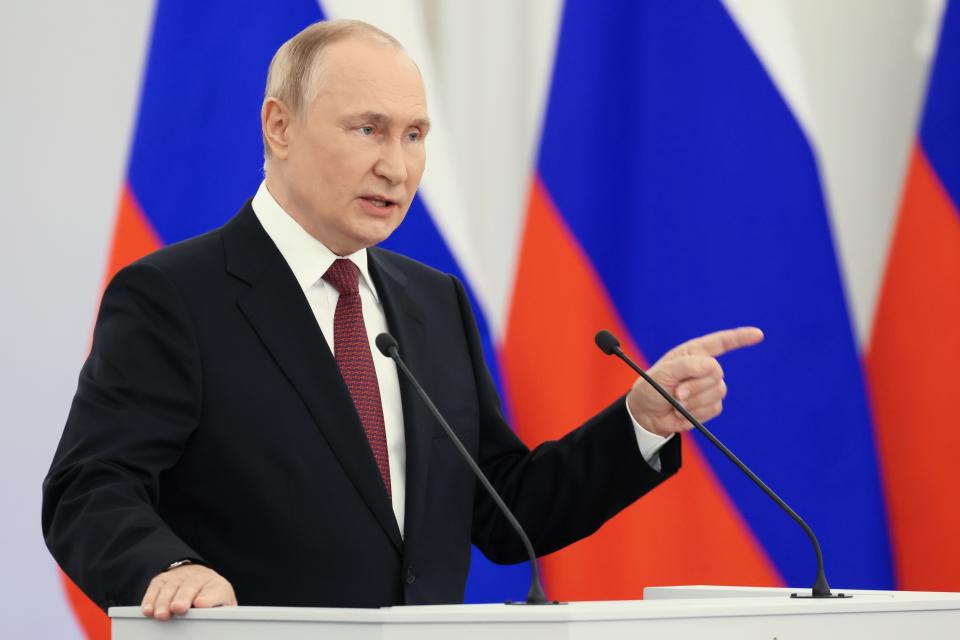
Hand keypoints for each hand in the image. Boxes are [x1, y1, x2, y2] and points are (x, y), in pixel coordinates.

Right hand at [140, 564, 236, 619]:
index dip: (208, 598)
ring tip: (162, 615)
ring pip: (170, 588)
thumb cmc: (210, 596)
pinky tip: (149, 610)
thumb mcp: (222, 604)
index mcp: (217, 586)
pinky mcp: (162, 579)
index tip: (201, 604)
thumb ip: (221, 612)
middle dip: (183, 598)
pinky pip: (155, 589)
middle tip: (179, 608)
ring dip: (164, 602)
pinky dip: (150, 600)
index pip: (215, 591)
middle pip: (190, 587)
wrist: (198, 575)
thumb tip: (218, 623)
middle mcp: (198, 578)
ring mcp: (179, 577)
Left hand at [627, 327, 763, 436]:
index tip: (758, 334)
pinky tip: (683, 412)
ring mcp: (709, 386)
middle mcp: (704, 367)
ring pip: (717, 392)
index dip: (740, 337)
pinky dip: (697, 412)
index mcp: (694, 353)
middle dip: (695, 385)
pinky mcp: (710, 405)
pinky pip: (714, 408)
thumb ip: (687, 366)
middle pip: (716, 373)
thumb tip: (712, 366)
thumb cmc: (651, 388)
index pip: (721, 342)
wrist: (647, 414)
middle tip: (677, 392)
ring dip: (694, 401)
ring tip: (677, 402)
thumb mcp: (663, 373)